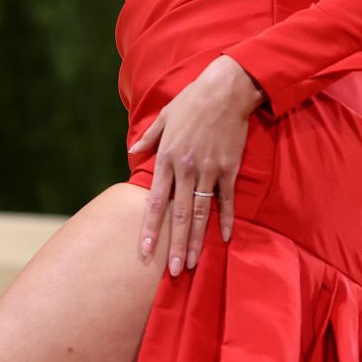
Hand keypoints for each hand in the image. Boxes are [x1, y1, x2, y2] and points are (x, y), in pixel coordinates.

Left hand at [129, 55, 263, 276]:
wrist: (225, 90)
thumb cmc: (192, 101)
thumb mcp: (164, 117)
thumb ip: (149, 138)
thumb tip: (132, 152)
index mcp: (167, 157)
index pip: (156, 200)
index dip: (151, 227)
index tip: (145, 249)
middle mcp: (186, 168)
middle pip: (180, 214)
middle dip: (174, 245)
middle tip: (172, 271)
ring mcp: (209, 170)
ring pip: (201, 212)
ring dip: (196, 240)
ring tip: (192, 263)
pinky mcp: (229, 169)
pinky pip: (227, 199)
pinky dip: (226, 219)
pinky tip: (223, 238)